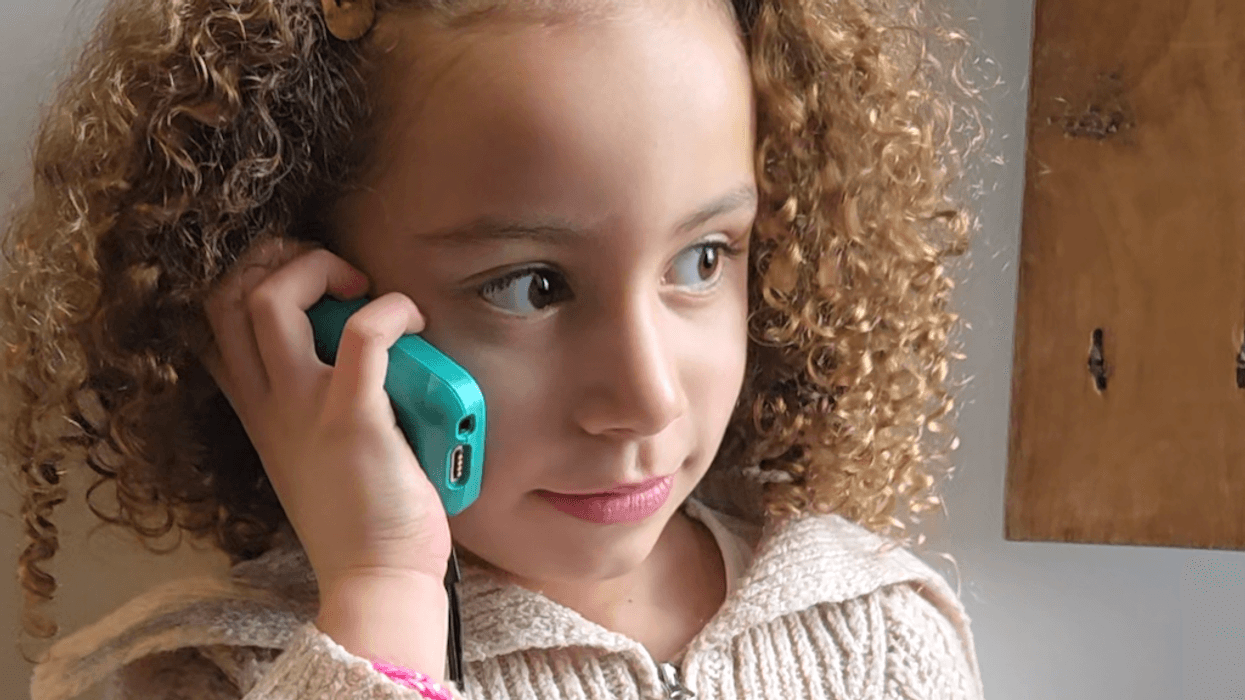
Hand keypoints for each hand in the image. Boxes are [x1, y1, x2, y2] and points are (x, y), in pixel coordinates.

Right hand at [200, 240, 452, 586]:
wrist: (375, 578)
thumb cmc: (361, 518)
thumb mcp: (312, 454)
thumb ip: (312, 405)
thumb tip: (355, 351)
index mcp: (258, 410)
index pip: (213, 321)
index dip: (247, 277)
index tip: (304, 282)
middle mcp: (269, 403)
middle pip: (227, 296)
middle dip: (275, 257)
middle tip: (333, 274)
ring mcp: (304, 408)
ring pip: (270, 300)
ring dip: (317, 269)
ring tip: (360, 288)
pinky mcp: (354, 418)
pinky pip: (365, 335)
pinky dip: (391, 310)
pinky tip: (412, 319)